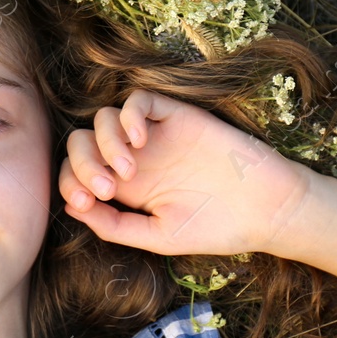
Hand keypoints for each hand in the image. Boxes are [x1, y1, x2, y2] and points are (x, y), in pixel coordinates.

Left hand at [58, 89, 318, 258]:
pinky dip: (129, 116)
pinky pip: (139, 100)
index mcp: (126, 187)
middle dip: (83, 164)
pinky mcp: (176, 116)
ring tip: (128, 170)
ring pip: (103, 119)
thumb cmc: (216, 227)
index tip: (86, 201)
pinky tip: (140, 140)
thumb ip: (115, 226)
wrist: (266, 210)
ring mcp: (155, 134)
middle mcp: (134, 157)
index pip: (78, 172)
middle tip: (107, 189)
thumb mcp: (158, 236)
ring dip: (105, 143)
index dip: (70, 183)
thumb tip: (72, 208)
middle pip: (82, 142)